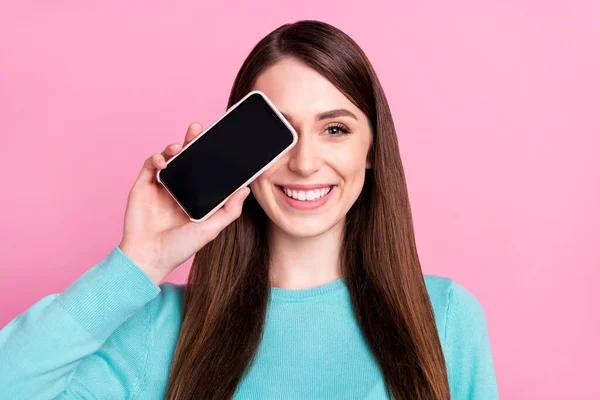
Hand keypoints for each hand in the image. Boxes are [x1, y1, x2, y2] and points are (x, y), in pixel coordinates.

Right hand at [118, 122, 250, 283]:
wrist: (149, 258)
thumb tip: (246, 190)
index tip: (221, 142)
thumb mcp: (210, 229)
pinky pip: (150, 165)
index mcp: (195, 196)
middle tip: (198, 129)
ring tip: (180, 147)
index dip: (211, 155)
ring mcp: (161, 186)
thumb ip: (229, 211)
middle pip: (187, 158)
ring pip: (169, 158)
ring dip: (174, 147)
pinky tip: (164, 161)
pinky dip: (157, 158)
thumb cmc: (180, 248)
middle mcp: (179, 188)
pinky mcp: (143, 186)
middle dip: (192, 141)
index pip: (205, 170)